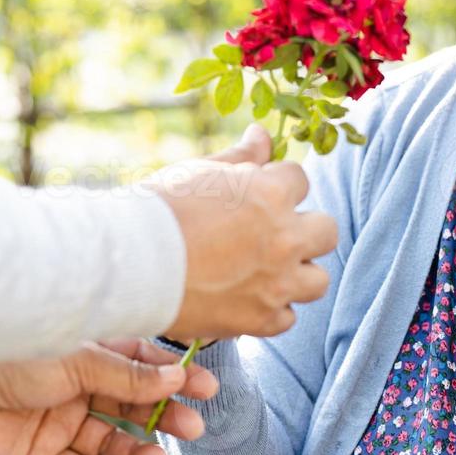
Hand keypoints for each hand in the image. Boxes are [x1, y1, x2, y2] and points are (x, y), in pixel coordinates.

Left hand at [0, 338, 216, 454]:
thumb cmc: (13, 355)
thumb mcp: (79, 360)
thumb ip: (128, 374)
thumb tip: (177, 376)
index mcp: (87, 355)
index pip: (142, 365)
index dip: (174, 377)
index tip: (206, 388)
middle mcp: (76, 388)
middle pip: (131, 407)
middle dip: (163, 417)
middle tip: (193, 428)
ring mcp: (58, 423)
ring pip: (108, 443)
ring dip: (135, 451)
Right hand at [148, 123, 338, 342]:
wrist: (128, 264)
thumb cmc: (159, 210)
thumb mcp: (200, 171)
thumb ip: (240, 157)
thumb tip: (262, 134)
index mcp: (272, 194)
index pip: (301, 180)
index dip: (279, 186)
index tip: (259, 196)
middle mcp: (285, 239)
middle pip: (326, 231)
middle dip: (304, 229)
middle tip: (273, 235)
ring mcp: (277, 283)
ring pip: (317, 280)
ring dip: (297, 274)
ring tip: (266, 271)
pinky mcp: (261, 320)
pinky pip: (287, 317)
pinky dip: (271, 310)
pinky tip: (246, 298)